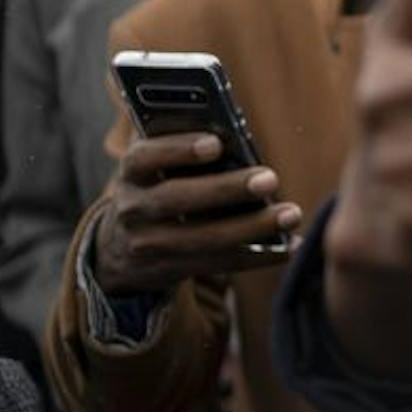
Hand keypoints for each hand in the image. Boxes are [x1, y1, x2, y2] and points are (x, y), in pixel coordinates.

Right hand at [92, 134, 300, 296]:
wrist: (121, 247)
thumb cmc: (161, 186)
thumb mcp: (160, 165)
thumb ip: (187, 148)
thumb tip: (239, 141)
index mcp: (133, 172)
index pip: (145, 157)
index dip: (178, 149)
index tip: (216, 143)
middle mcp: (133, 208)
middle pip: (178, 198)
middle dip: (226, 189)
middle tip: (270, 179)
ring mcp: (148, 244)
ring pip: (201, 238)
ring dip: (251, 227)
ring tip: (291, 215)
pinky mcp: (170, 270)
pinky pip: (217, 264)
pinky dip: (256, 257)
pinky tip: (289, 246)